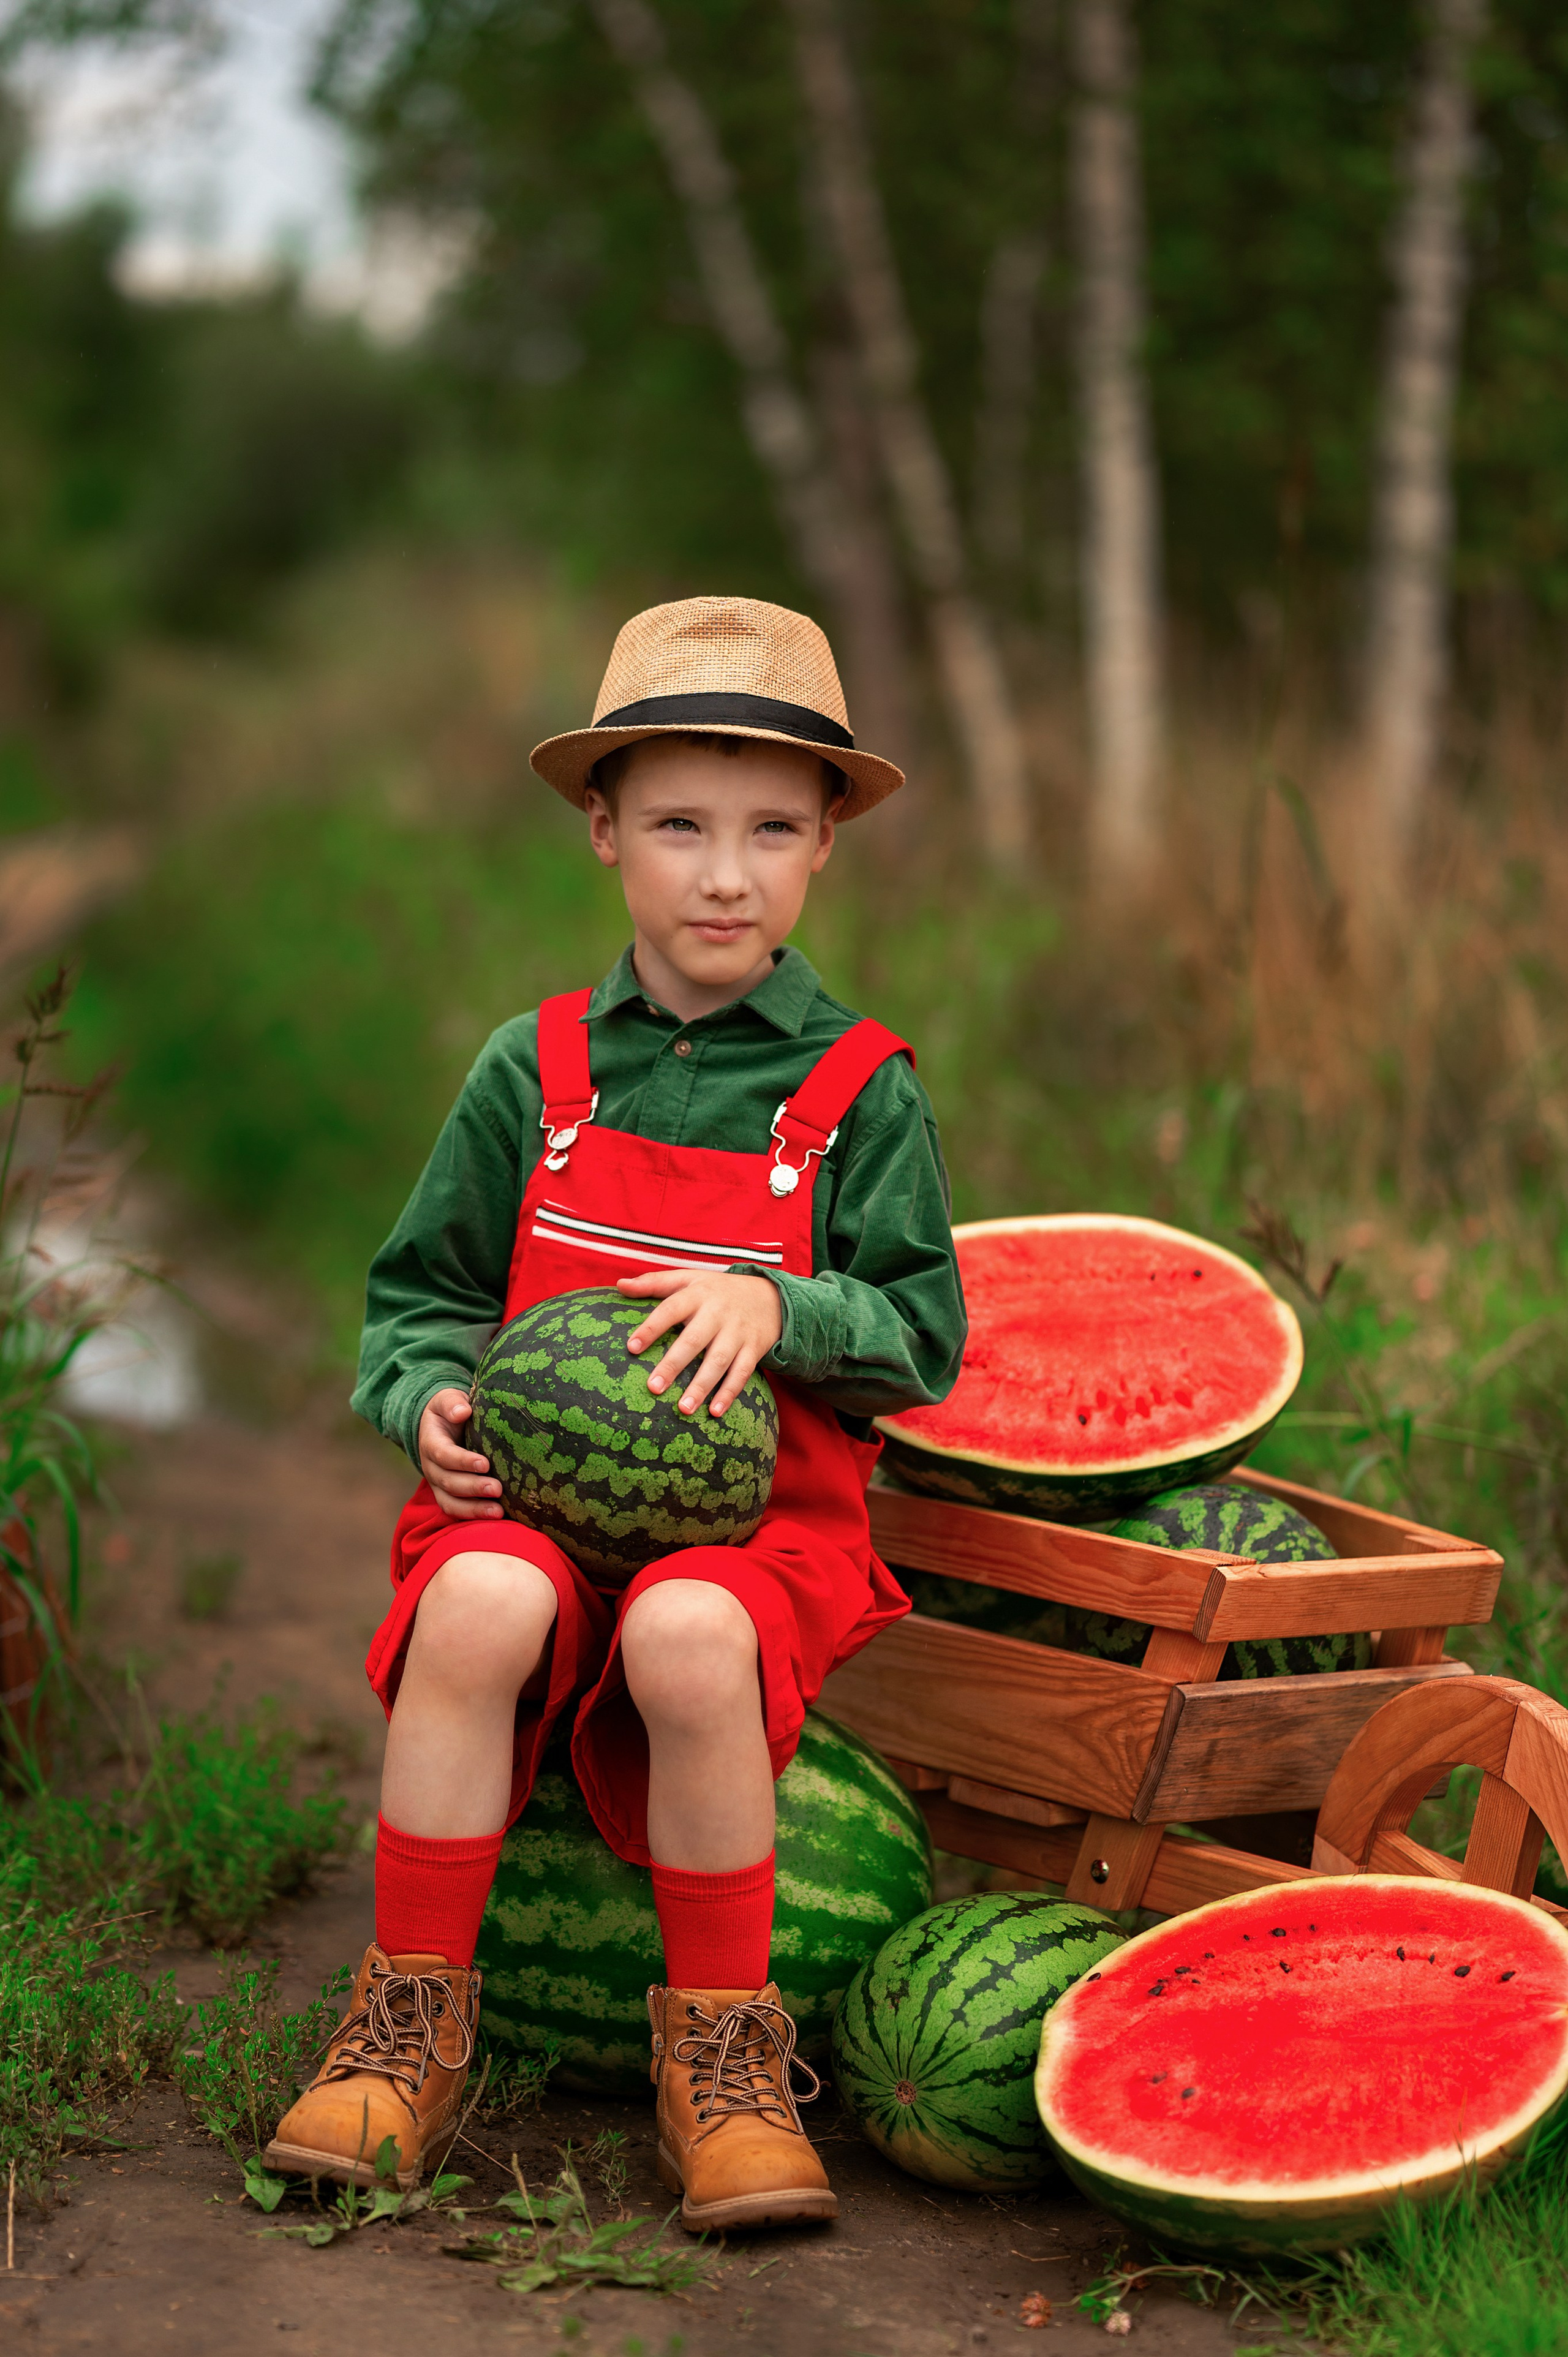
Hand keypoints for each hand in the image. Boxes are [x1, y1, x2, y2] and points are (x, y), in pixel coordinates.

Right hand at [418, 1387, 503, 1520]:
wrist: (443, 1426)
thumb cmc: (451, 1411)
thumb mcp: (448, 1399)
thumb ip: (452, 1403)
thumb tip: (463, 1411)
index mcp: (431, 1443)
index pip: (444, 1455)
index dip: (462, 1461)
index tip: (485, 1463)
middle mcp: (432, 1468)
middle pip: (449, 1483)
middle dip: (473, 1488)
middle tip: (497, 1489)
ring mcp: (438, 1485)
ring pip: (451, 1503)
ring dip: (474, 1509)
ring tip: (498, 1512)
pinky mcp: (449, 1496)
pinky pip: (457, 1512)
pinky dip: (474, 1517)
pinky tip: (497, 1518)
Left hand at [617, 1269, 781, 1417]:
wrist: (770, 1297)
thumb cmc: (716, 1291)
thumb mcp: (688, 1279)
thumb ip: (654, 1282)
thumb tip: (620, 1284)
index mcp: (697, 1294)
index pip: (671, 1309)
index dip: (652, 1327)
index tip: (631, 1347)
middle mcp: (718, 1313)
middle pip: (694, 1340)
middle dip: (674, 1364)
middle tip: (653, 1387)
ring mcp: (737, 1332)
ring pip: (719, 1360)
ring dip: (702, 1385)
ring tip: (683, 1408)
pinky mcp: (754, 1349)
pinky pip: (742, 1373)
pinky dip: (729, 1393)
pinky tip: (715, 1412)